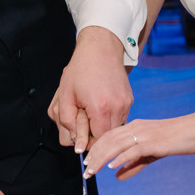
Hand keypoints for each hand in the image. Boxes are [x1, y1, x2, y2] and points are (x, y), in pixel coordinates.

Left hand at [49, 26, 132, 152]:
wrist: (101, 48)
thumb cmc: (80, 70)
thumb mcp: (64, 96)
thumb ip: (67, 123)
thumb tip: (75, 145)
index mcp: (100, 108)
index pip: (97, 142)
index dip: (87, 142)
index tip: (79, 133)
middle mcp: (118, 108)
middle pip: (107, 138)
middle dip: (94, 134)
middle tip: (83, 119)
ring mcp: (126, 104)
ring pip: (114, 129)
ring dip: (102, 126)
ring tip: (92, 109)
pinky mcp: (129, 100)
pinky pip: (120, 118)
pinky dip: (109, 117)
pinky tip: (101, 103)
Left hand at [82, 115, 194, 180]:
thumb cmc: (175, 139)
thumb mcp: (151, 153)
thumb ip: (134, 164)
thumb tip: (118, 176)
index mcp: (134, 127)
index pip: (108, 137)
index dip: (96, 150)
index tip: (88, 163)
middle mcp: (135, 128)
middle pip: (108, 141)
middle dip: (95, 156)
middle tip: (86, 171)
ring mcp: (143, 134)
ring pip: (116, 145)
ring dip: (102, 159)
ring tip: (92, 171)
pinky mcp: (153, 142)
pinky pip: (133, 150)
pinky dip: (121, 158)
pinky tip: (112, 167)